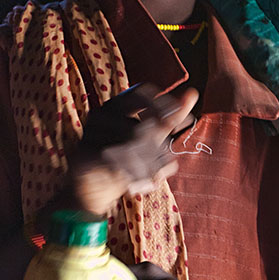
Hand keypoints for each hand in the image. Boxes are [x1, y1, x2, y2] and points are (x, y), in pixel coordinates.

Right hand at [50, 84, 197, 217]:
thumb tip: (193, 93)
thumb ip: (171, 116)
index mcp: (117, 104)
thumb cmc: (126, 157)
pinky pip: (117, 162)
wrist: (93, 188)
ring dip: (149, 165)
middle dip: (158, 146)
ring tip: (152, 175)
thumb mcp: (153, 137)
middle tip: (168, 158)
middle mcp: (102, 112)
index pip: (143, 91)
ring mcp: (91, 132)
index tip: (185, 125)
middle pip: (141, 122)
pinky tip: (139, 184)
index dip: (166, 105)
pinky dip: (133, 176)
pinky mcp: (85, 154)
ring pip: (131, 145)